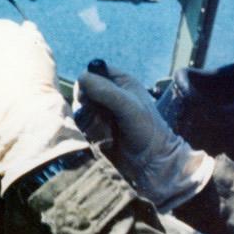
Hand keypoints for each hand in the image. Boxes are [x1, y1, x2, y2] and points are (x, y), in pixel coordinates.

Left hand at [0, 20, 88, 192]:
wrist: (26, 118)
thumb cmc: (41, 84)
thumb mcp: (45, 54)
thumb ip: (33, 37)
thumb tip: (26, 27)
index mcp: (1, 32)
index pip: (4, 30)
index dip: (14, 45)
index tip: (23, 59)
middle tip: (13, 80)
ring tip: (4, 98)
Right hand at [76, 66, 213, 210]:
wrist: (152, 163)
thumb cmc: (147, 131)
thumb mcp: (128, 106)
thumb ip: (106, 91)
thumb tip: (81, 78)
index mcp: (122, 82)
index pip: (95, 71)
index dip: (89, 81)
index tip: (89, 95)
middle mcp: (111, 94)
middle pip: (84, 90)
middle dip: (86, 102)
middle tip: (98, 115)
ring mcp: (104, 112)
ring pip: (81, 108)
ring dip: (88, 119)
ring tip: (104, 130)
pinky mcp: (98, 129)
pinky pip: (82, 125)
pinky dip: (87, 130)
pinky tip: (101, 138)